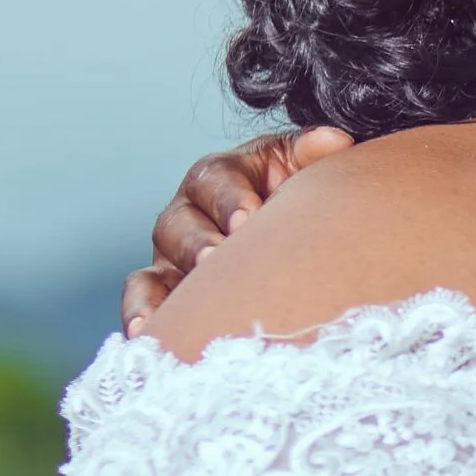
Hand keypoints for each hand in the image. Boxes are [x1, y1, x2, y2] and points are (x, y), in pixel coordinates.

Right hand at [119, 127, 351, 334]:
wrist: (296, 236)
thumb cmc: (297, 200)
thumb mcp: (305, 171)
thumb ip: (313, 156)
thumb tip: (333, 141)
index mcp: (221, 176)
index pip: (216, 179)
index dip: (230, 198)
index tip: (250, 217)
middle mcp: (188, 214)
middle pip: (178, 223)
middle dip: (199, 242)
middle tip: (218, 259)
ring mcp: (173, 258)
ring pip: (154, 265)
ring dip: (168, 287)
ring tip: (188, 308)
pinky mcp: (167, 292)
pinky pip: (145, 302)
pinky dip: (141, 315)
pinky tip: (146, 334)